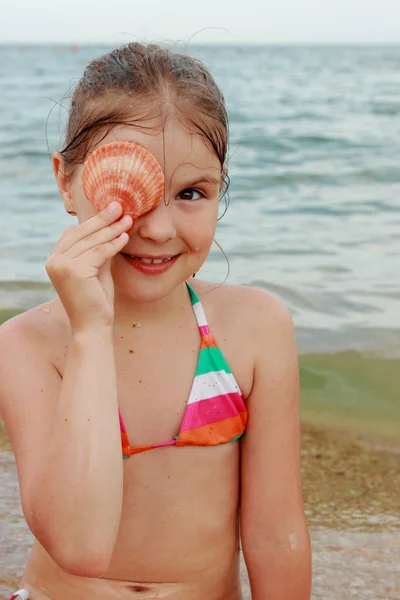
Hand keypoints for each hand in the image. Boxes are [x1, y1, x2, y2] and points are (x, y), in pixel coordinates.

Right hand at [46, 201, 131, 331]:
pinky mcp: (74, 271)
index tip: (112, 210)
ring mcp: (61, 265)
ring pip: (92, 241)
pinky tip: (126, 237)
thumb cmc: (96, 300)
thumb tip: (111, 227)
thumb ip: (98, 251)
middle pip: (82, 233)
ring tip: (129, 220)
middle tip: (120, 206)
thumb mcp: (96, 269)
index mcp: (55, 259)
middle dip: (103, 219)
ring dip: (112, 230)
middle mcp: (54, 261)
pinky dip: (114, 244)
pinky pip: (99, 252)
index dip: (93, 221)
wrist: (94, 327)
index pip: (73, 233)